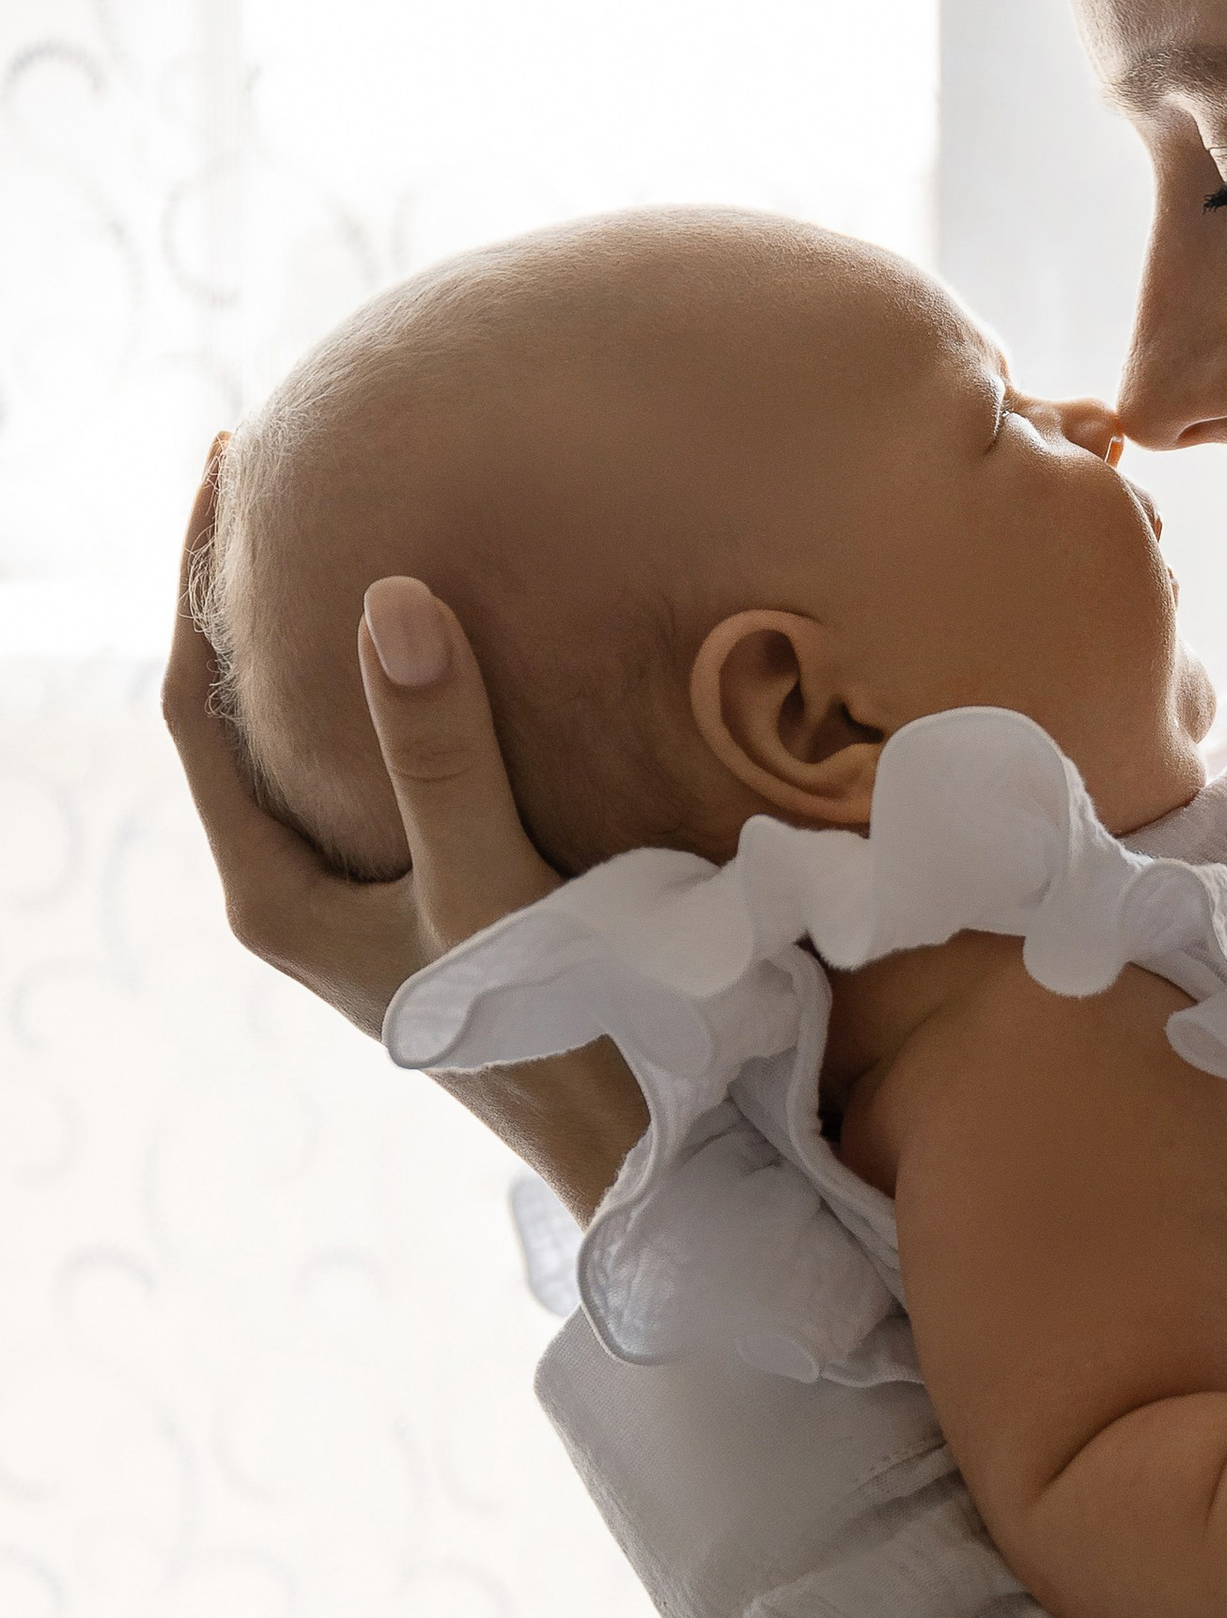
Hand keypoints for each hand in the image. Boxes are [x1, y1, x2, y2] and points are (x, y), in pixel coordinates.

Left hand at [163, 450, 644, 1217]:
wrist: (644, 1155)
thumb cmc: (559, 1042)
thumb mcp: (490, 891)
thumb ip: (438, 753)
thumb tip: (386, 597)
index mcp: (274, 893)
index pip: (192, 704)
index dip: (198, 581)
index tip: (226, 463)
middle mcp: (303, 894)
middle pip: (242, 713)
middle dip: (255, 594)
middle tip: (289, 473)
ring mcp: (368, 900)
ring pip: (319, 743)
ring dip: (331, 643)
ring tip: (363, 527)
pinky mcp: (437, 900)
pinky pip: (392, 770)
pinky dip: (402, 695)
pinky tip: (460, 643)